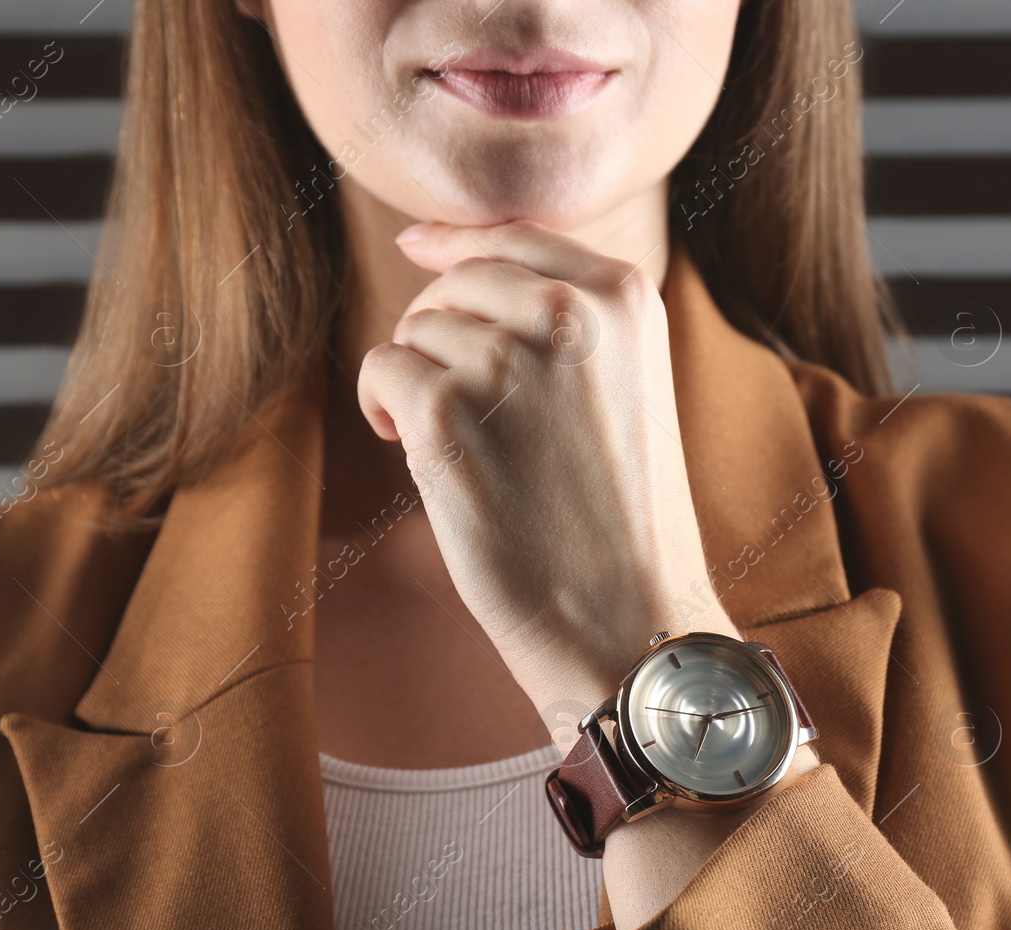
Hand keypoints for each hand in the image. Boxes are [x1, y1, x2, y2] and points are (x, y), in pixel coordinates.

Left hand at [357, 220, 738, 732]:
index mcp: (624, 296)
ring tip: (462, 446)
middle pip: (457, 281)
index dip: (457, 241)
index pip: (516, 235)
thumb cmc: (623, 513)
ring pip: (415, 329)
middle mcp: (568, 311)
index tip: (417, 248)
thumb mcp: (628, 385)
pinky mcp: (445, 410)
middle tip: (464, 408)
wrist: (628, 613)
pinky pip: (382, 370)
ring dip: (419, 381)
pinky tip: (420, 454)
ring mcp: (506, 357)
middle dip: (441, 334)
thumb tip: (450, 253)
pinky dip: (384, 410)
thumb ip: (570, 319)